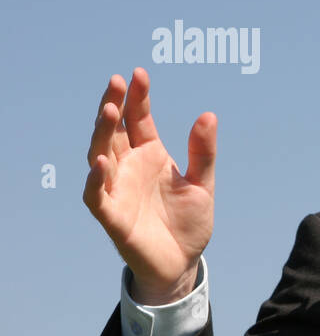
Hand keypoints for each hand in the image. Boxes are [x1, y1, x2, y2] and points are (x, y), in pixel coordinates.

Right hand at [83, 68, 216, 304]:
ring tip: (109, 110)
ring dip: (102, 133)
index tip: (138, 73)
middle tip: (117, 82)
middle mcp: (128, 167)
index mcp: (150, 155)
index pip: (138, 119)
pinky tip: (100, 162)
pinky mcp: (112, 215)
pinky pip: (96, 195)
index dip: (137, 97)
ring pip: (100, 155)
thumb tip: (209, 115)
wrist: (182, 262)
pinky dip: (95, 179)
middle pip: (114, 131)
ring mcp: (116, 189)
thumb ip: (203, 152)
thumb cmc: (188, 222)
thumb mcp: (203, 183)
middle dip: (113, 105)